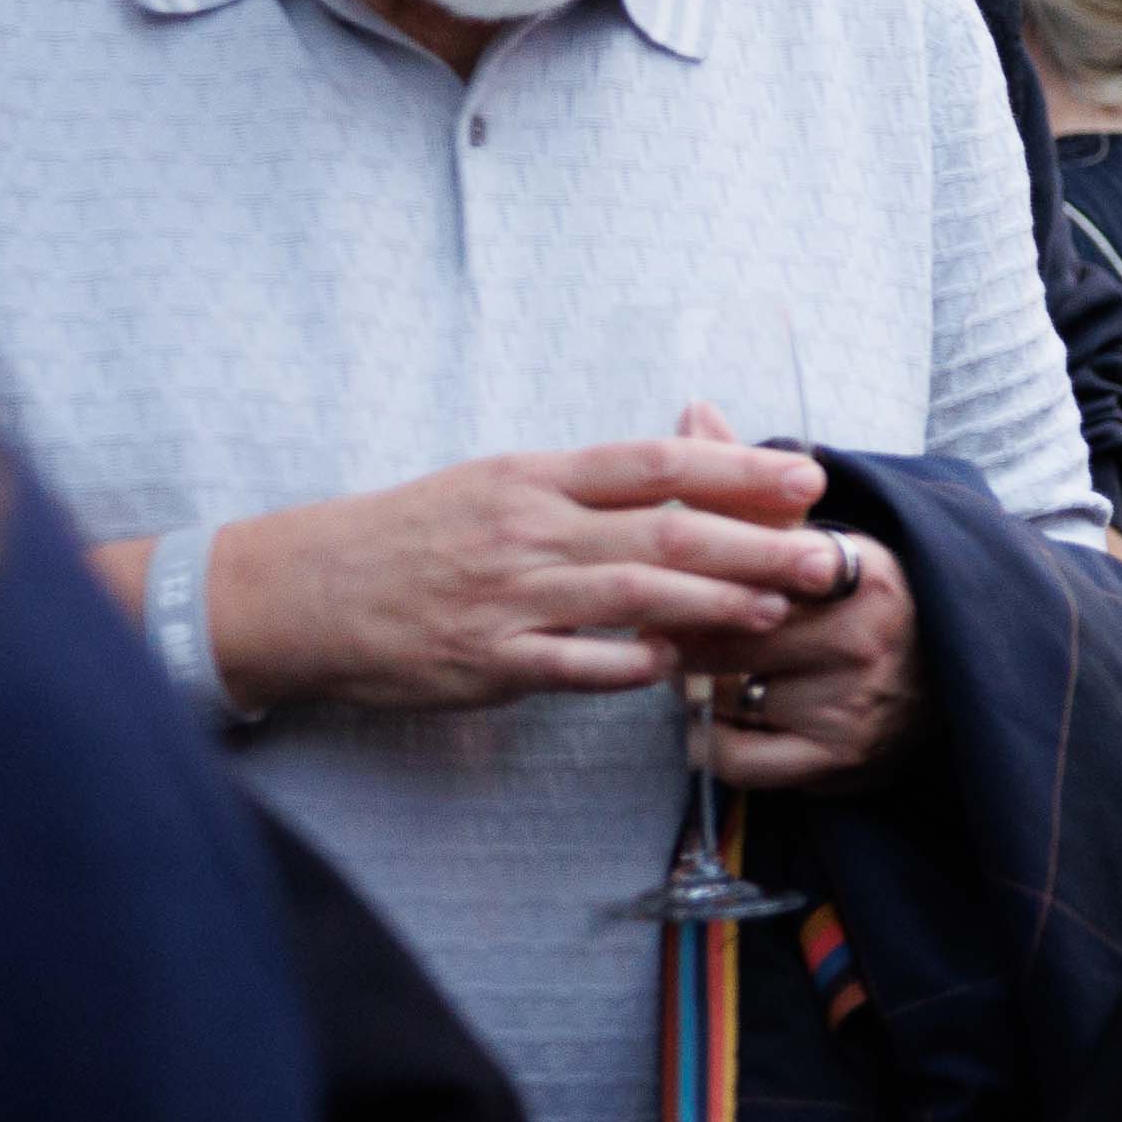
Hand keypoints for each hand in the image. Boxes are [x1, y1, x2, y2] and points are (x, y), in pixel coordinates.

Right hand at [204, 438, 843, 718]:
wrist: (296, 591)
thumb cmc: (408, 534)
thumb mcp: (495, 483)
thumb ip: (586, 482)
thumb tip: (685, 456)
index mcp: (532, 477)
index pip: (654, 464)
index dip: (737, 470)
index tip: (805, 479)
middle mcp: (527, 530)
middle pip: (663, 529)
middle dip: (755, 542)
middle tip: (825, 554)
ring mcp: (507, 597)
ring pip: (633, 595)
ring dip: (714, 601)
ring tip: (776, 607)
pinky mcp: (485, 661)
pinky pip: (576, 665)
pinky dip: (632, 664)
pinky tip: (680, 665)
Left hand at [665, 409, 918, 789]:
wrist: (953, 681)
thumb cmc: (864, 603)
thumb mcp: (821, 536)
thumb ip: (750, 483)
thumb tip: (693, 408)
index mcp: (863, 572)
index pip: (751, 568)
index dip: (694, 575)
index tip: (662, 576)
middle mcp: (864, 638)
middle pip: (724, 634)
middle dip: (683, 632)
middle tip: (663, 626)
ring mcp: (852, 704)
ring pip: (724, 694)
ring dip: (698, 686)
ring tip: (702, 670)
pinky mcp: (837, 760)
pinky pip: (735, 756)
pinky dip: (711, 741)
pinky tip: (717, 720)